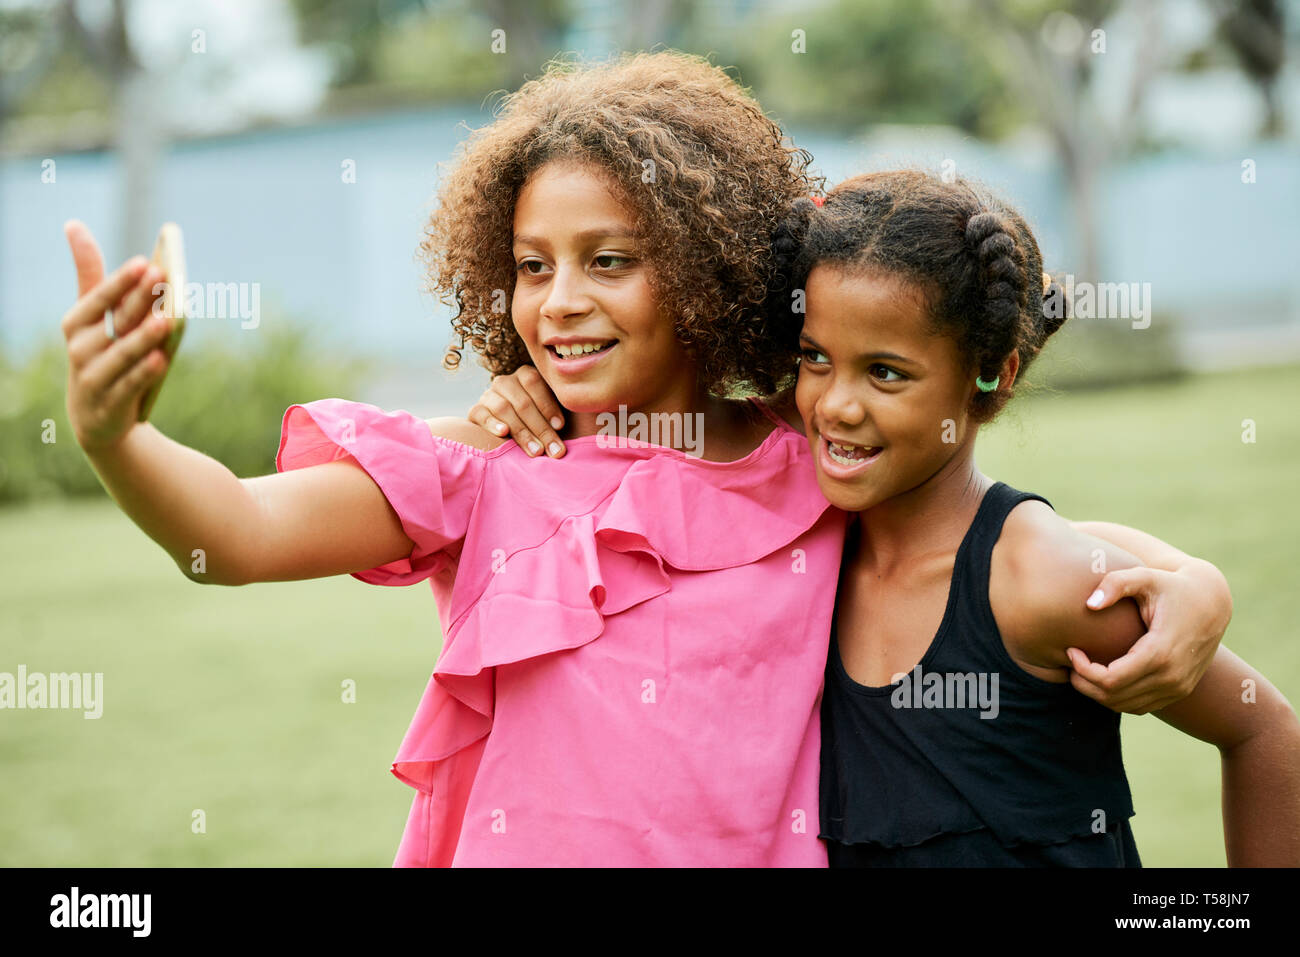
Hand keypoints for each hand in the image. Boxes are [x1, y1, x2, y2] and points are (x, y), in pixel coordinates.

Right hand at [62, 220, 173, 454]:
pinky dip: (144, 373)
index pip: (98, 299)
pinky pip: (130, 385)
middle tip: (162, 278)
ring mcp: (93, 377)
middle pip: (116, 322)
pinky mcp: (109, 404)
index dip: (121, 282)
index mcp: (76, 324)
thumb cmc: (101, 352)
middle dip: (138, 300)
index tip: (145, 262)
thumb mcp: (92, 317)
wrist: (96, 416)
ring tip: (167, 320)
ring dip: (144, 337)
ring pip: (123, 354)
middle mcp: (80, 349)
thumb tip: (73, 224)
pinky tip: (162, 360)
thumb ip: (90, 275)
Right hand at [467, 365, 566, 457]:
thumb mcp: (550, 413)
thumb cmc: (539, 422)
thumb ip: (559, 415)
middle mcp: (505, 382)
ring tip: (536, 450)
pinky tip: (504, 433)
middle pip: (522, 402)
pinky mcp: (475, 411)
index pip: (535, 383)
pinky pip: (481, 415)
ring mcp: (488, 395)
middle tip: (553, 449)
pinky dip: (492, 424)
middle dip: (541, 428)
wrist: (511, 430)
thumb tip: (573, 426)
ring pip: (503, 409)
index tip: (560, 427)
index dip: (548, 405)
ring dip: (522, 432)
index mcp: (525, 375)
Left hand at [1067, 562, 1230, 713]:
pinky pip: (1141, 706)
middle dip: (1085, 683)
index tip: (1070, 650)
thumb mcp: (1145, 576)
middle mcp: (1173, 676)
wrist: (1211, 602)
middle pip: (1115, 697)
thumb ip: (1116, 583)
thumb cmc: (1171, 586)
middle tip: (1070, 662)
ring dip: (1097, 693)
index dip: (1083, 670)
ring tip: (1082, 668)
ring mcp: (1179, 687)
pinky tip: (1102, 676)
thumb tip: (1090, 604)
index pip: (1111, 679)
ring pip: (1126, 706)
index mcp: (1161, 652)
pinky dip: (1116, 697)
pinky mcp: (1180, 691)